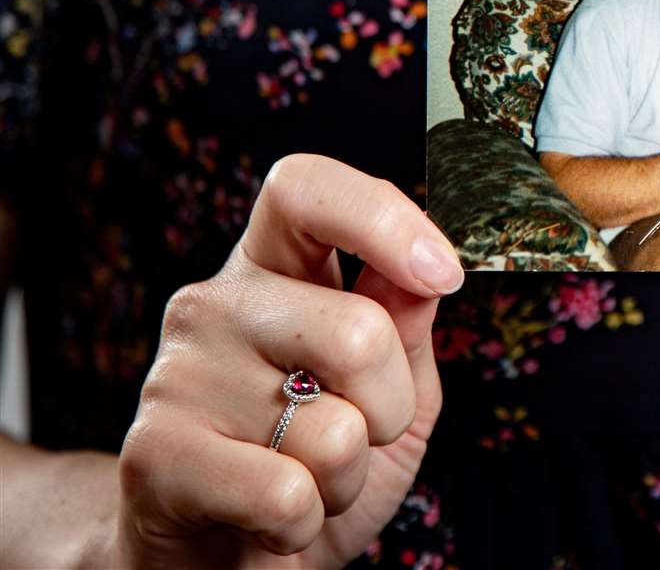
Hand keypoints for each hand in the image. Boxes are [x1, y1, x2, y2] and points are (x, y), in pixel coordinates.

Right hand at [114, 154, 461, 567]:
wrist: (222, 559)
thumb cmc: (316, 465)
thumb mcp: (389, 389)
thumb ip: (408, 324)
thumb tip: (426, 273)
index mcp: (271, 267)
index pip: (304, 187)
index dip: (383, 217)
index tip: (443, 273)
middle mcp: (215, 304)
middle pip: (358, 330)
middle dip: (392, 406)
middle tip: (358, 434)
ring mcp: (178, 375)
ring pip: (335, 428)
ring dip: (347, 475)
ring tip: (305, 478)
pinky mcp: (153, 454)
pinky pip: (287, 494)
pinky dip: (305, 522)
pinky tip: (270, 519)